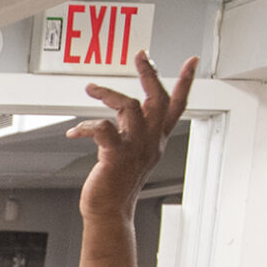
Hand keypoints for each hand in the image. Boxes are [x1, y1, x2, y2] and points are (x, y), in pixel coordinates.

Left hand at [71, 52, 197, 217]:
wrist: (109, 211)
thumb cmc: (117, 184)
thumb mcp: (135, 153)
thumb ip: (135, 130)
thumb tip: (129, 109)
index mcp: (157, 139)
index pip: (178, 106)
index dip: (185, 82)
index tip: (192, 61)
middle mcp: (150, 141)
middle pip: (157, 99)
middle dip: (149, 73)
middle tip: (141, 55)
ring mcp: (134, 148)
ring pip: (129, 107)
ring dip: (108, 94)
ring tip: (92, 89)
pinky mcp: (115, 156)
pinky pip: (102, 129)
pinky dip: (85, 127)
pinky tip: (74, 132)